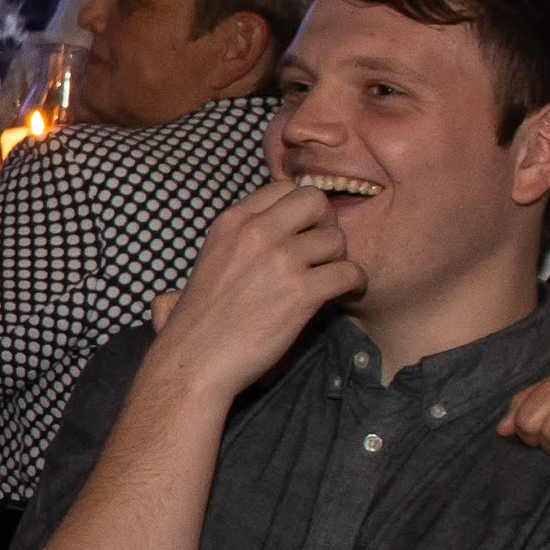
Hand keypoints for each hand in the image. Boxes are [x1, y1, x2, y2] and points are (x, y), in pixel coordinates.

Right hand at [142, 180, 357, 396]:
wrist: (195, 361)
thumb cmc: (198, 320)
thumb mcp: (209, 259)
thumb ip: (238, 238)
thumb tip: (265, 233)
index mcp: (231, 222)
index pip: (283, 188)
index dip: (299, 210)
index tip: (301, 232)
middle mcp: (256, 233)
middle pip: (314, 200)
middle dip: (325, 222)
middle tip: (321, 251)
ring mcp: (280, 261)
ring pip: (336, 238)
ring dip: (339, 258)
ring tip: (329, 278)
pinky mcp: (301, 293)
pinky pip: (349, 272)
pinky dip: (355, 283)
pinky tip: (345, 294)